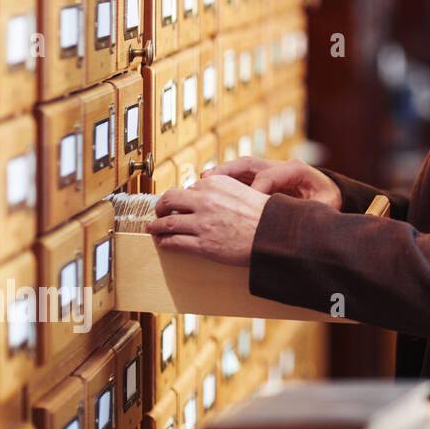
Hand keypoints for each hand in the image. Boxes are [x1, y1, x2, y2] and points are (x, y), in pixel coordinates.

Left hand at [149, 175, 271, 266]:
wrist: (276, 235)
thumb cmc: (266, 215)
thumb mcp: (247, 191)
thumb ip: (227, 191)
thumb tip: (213, 194)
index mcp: (217, 184)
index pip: (190, 187)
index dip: (185, 197)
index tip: (182, 203)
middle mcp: (205, 200)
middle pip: (170, 199)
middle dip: (161, 206)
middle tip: (160, 211)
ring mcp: (202, 223)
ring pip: (167, 222)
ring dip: (157, 226)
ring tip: (153, 228)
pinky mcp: (202, 244)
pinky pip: (174, 242)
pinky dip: (165, 242)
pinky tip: (163, 243)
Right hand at [203, 157, 341, 209]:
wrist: (328, 192)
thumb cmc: (326, 201)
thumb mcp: (326, 206)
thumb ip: (314, 209)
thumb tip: (303, 217)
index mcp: (297, 171)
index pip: (271, 175)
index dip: (258, 188)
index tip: (247, 204)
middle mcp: (280, 166)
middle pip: (250, 164)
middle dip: (229, 171)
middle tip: (208, 181)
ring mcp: (269, 170)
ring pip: (241, 167)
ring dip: (221, 174)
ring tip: (202, 182)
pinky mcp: (261, 178)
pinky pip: (240, 176)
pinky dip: (224, 180)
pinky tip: (208, 188)